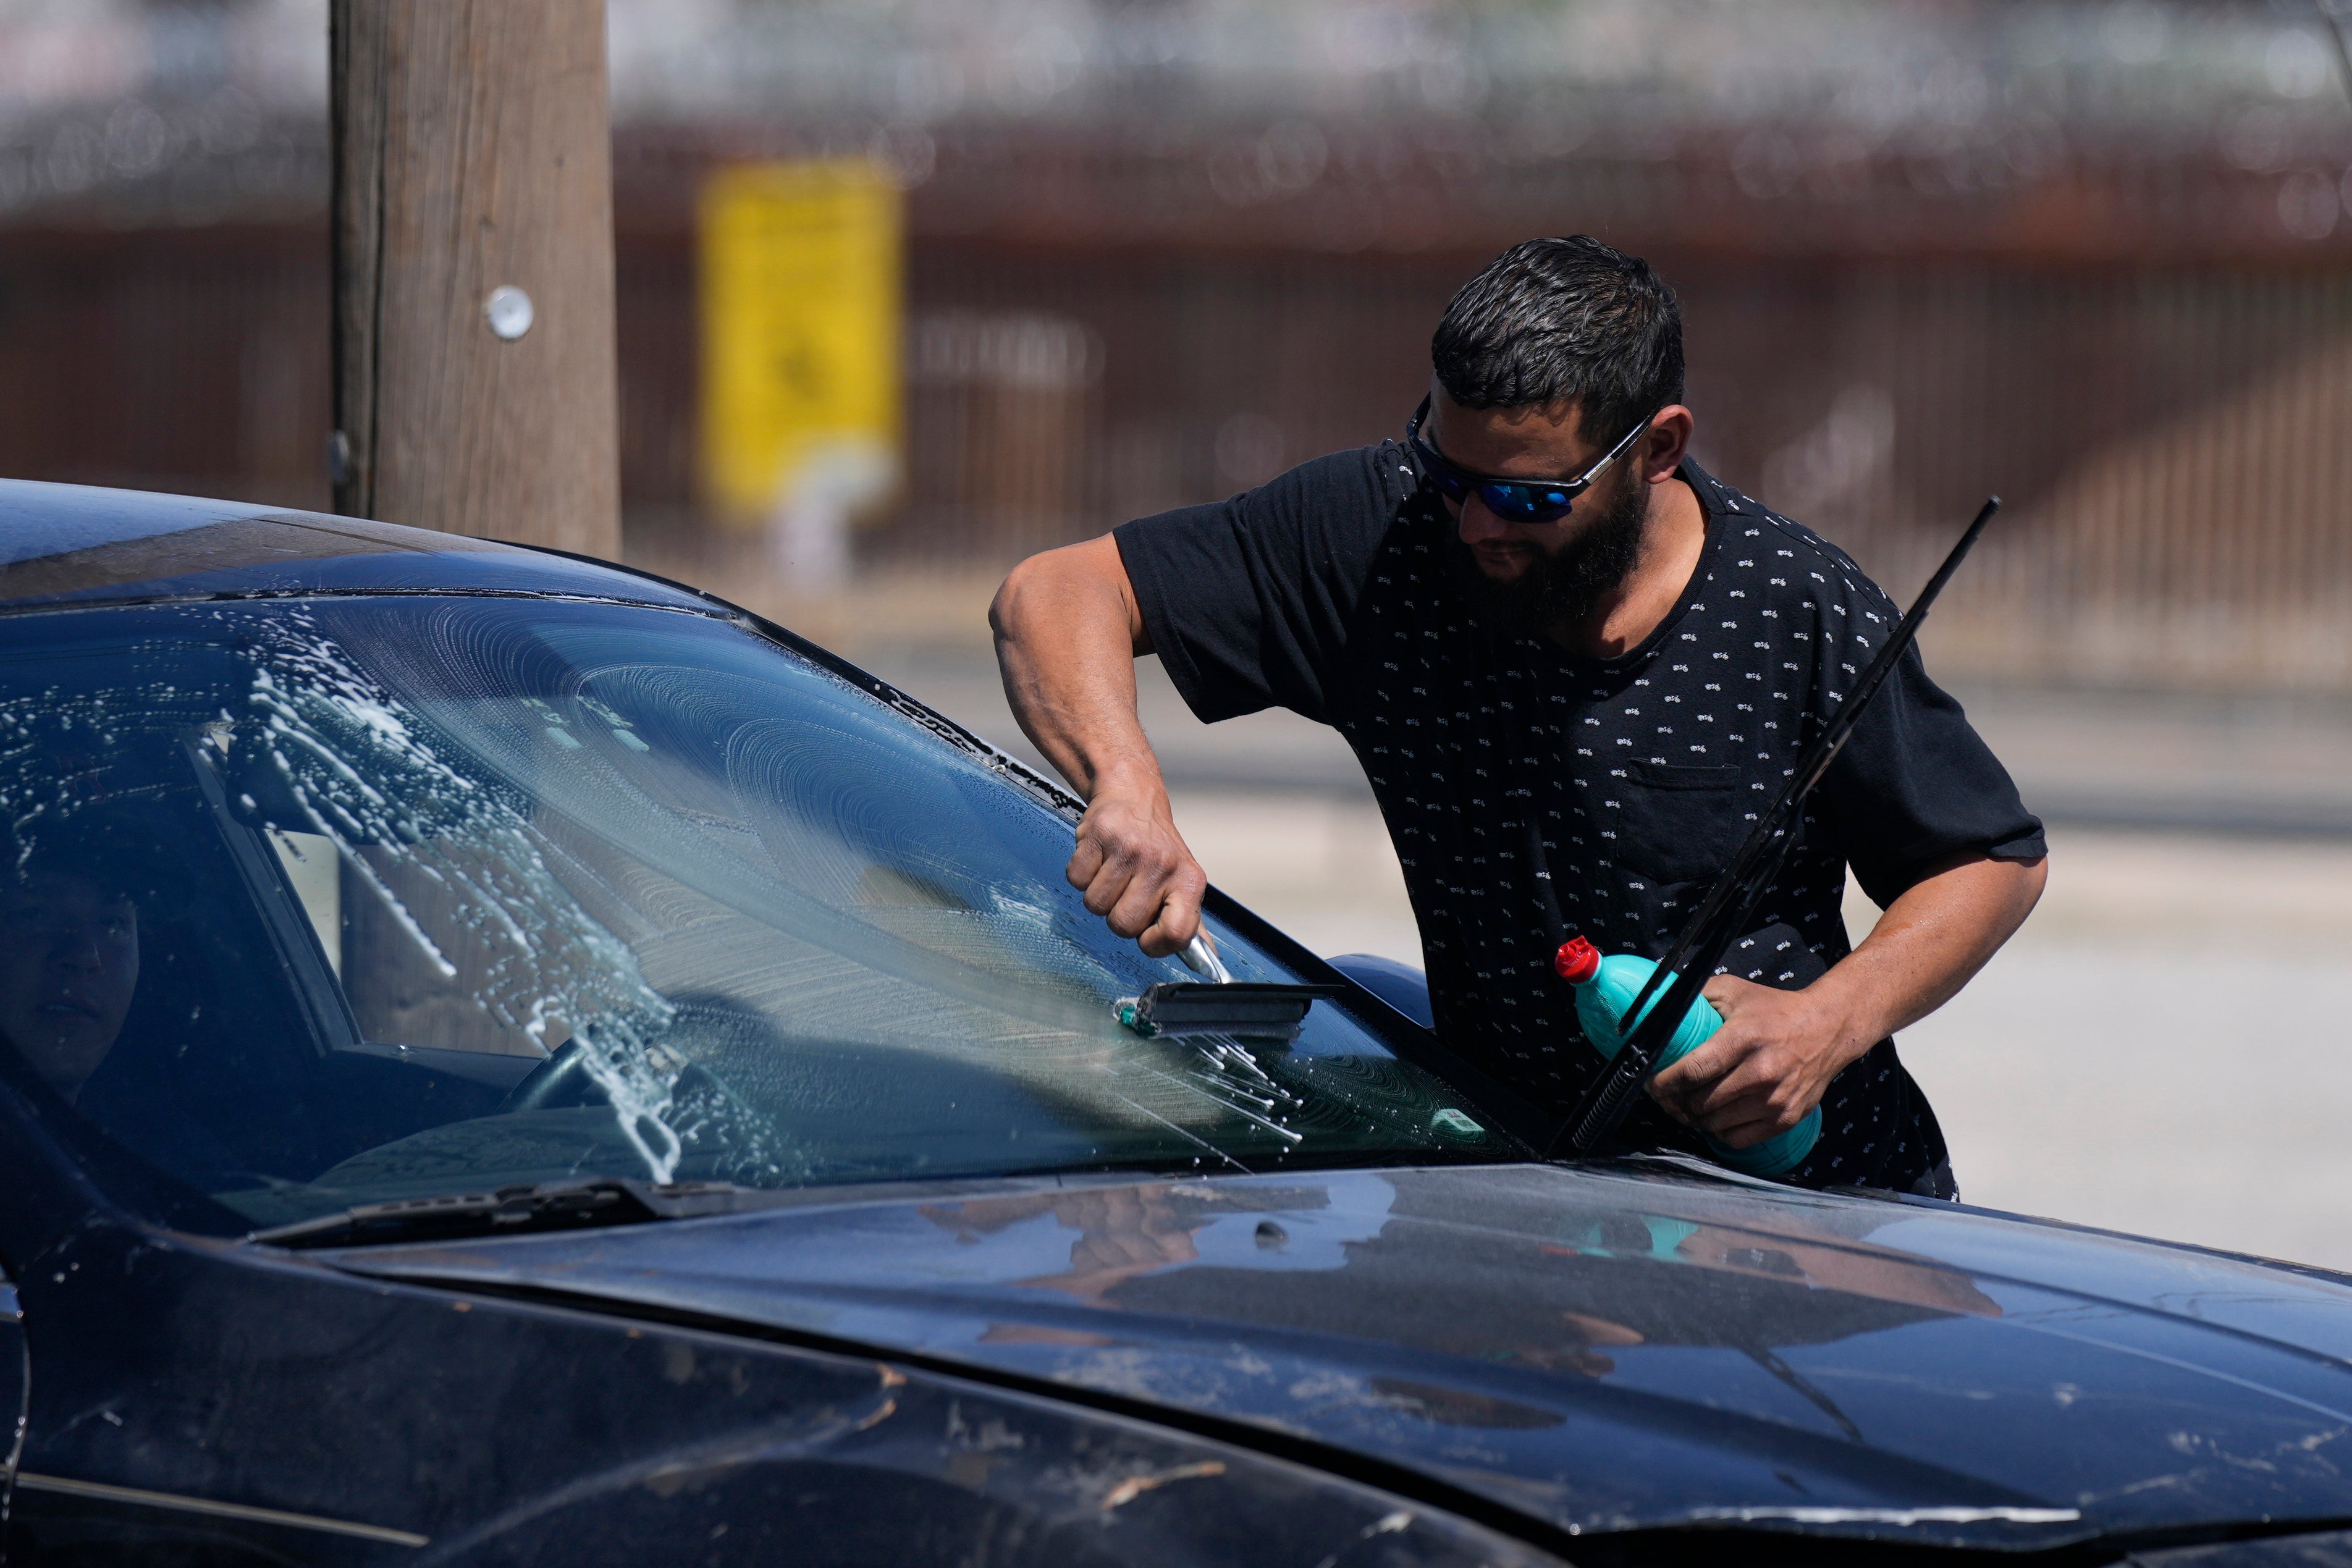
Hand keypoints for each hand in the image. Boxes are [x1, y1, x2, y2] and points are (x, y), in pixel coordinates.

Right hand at [1066, 775, 1206, 957]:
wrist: (1134, 795)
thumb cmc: (1157, 848)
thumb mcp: (1182, 881)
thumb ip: (1188, 922)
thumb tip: (1206, 962)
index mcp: (1190, 881)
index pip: (1177, 933)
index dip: (1155, 944)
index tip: (1147, 935)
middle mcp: (1162, 864)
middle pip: (1123, 925)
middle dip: (1118, 916)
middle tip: (1127, 891)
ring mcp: (1130, 848)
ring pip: (1096, 905)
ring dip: (1098, 895)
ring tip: (1113, 872)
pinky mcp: (1099, 834)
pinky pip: (1076, 880)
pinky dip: (1081, 874)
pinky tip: (1099, 858)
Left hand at [1645, 976, 1869, 1149]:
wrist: (1828, 1029)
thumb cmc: (1775, 1009)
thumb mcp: (1734, 991)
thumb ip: (1697, 995)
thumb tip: (1660, 1005)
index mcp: (1743, 1039)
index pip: (1693, 1071)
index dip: (1665, 1083)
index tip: (1653, 1083)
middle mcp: (1760, 1072)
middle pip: (1700, 1102)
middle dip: (1676, 1102)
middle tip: (1668, 1096)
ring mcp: (1775, 1099)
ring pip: (1715, 1123)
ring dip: (1695, 1118)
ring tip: (1688, 1105)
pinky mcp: (1786, 1118)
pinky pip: (1737, 1139)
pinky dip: (1719, 1132)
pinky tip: (1714, 1117)